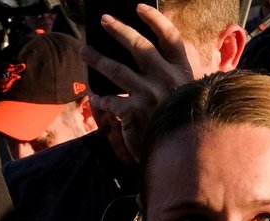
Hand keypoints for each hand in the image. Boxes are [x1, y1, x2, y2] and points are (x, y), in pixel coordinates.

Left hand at [81, 4, 195, 161]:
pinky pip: (110, 100)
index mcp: (183, 72)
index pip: (171, 37)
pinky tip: (94, 97)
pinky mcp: (134, 112)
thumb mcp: (184, 97)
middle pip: (139, 46)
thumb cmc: (181, 125)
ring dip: (97, 59)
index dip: (154, 20)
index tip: (139, 7)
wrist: (184, 158)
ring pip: (116, 69)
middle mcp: (168, 79)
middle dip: (118, 30)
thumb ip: (172, 77)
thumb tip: (141, 58)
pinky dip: (100, 99)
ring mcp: (150, 94)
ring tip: (84, 52)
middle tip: (103, 21)